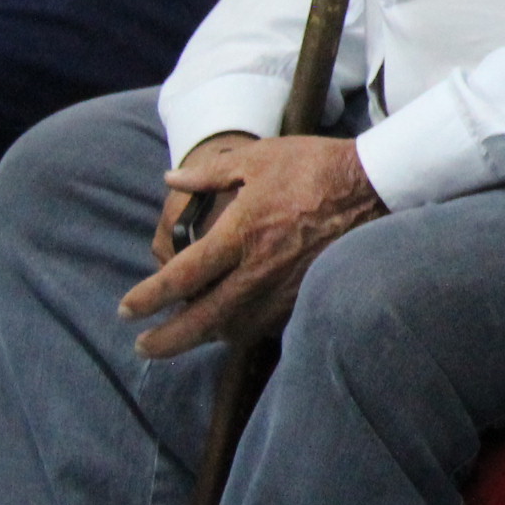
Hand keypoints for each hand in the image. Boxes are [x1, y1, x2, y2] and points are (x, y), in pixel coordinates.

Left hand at [122, 132, 382, 355]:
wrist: (377, 186)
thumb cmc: (316, 166)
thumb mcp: (259, 157)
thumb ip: (210, 172)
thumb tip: (170, 180)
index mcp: (240, 235)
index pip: (181, 278)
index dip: (148, 298)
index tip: (127, 309)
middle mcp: (258, 271)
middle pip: (201, 321)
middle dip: (167, 341)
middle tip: (144, 348)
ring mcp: (285, 290)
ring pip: (234, 330)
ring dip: (205, 337)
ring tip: (188, 336)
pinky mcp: (308, 297)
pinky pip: (266, 325)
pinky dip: (243, 329)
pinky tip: (235, 325)